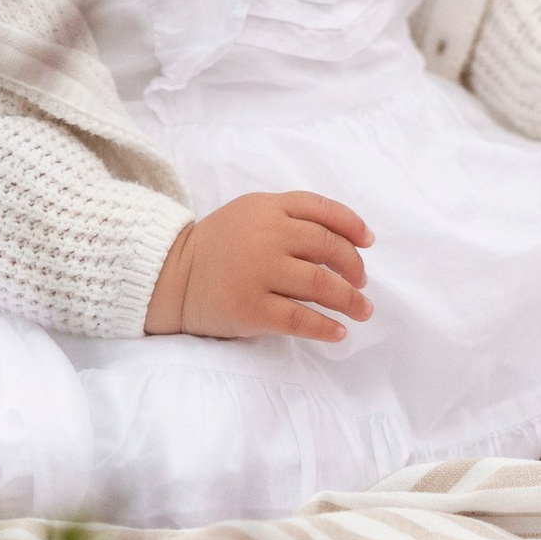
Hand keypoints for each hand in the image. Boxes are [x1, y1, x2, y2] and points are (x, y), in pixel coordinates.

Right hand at [145, 191, 373, 341]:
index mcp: (269, 208)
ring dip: (349, 299)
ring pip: (319, 284)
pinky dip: (324, 326)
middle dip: (353, 267)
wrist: (172, 275)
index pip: (322, 209)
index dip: (351, 225)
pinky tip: (338, 332)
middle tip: (362, 283)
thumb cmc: (220, 244)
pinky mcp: (251, 309)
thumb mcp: (252, 214)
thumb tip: (341, 243)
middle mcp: (268, 235)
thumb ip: (289, 219)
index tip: (368, 242)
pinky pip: (298, 318)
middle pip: (327, 247)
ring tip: (363, 310)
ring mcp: (259, 273)